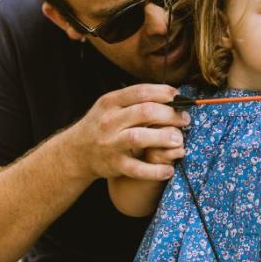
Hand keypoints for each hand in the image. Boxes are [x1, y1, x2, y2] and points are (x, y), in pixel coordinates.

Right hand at [67, 84, 189, 181]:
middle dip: (170, 115)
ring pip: (140, 137)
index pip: (141, 91)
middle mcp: (109, 121)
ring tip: (179, 140)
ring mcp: (111, 143)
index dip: (164, 93)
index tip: (179, 97)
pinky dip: (155, 170)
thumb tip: (172, 95)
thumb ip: (136, 100)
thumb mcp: (112, 106)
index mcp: (110, 102)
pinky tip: (169, 170)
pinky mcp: (114, 164)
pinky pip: (137, 169)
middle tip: (184, 120)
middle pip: (145, 112)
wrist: (76, 152)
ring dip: (164, 138)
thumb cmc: (102, 124)